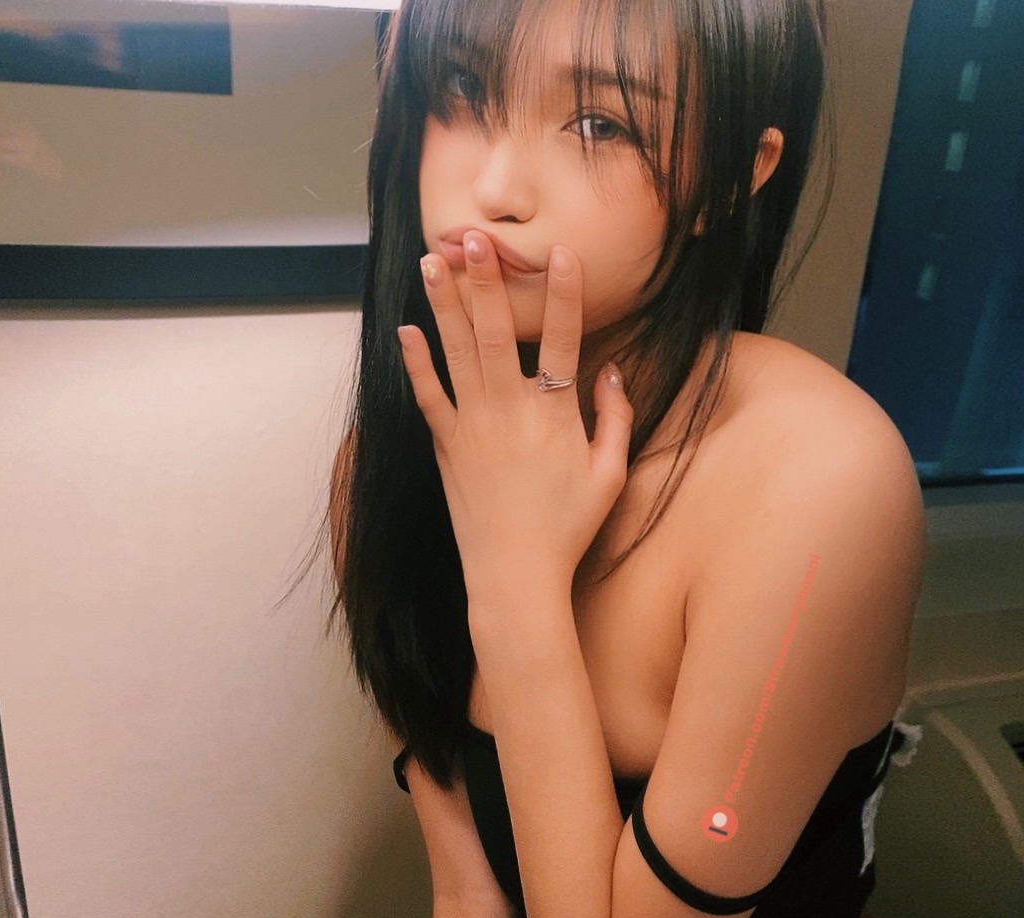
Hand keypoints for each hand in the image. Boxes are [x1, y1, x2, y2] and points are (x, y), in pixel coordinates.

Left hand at [397, 231, 634, 601]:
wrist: (515, 575)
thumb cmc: (567, 529)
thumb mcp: (609, 477)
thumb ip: (616, 422)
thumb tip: (615, 375)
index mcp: (556, 417)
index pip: (565, 341)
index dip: (565, 295)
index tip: (562, 254)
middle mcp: (510, 412)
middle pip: (499, 333)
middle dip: (486, 281)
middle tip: (474, 236)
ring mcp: (473, 427)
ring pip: (458, 354)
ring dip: (446, 305)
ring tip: (434, 261)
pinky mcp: (447, 447)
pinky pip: (428, 397)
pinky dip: (416, 364)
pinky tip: (407, 330)